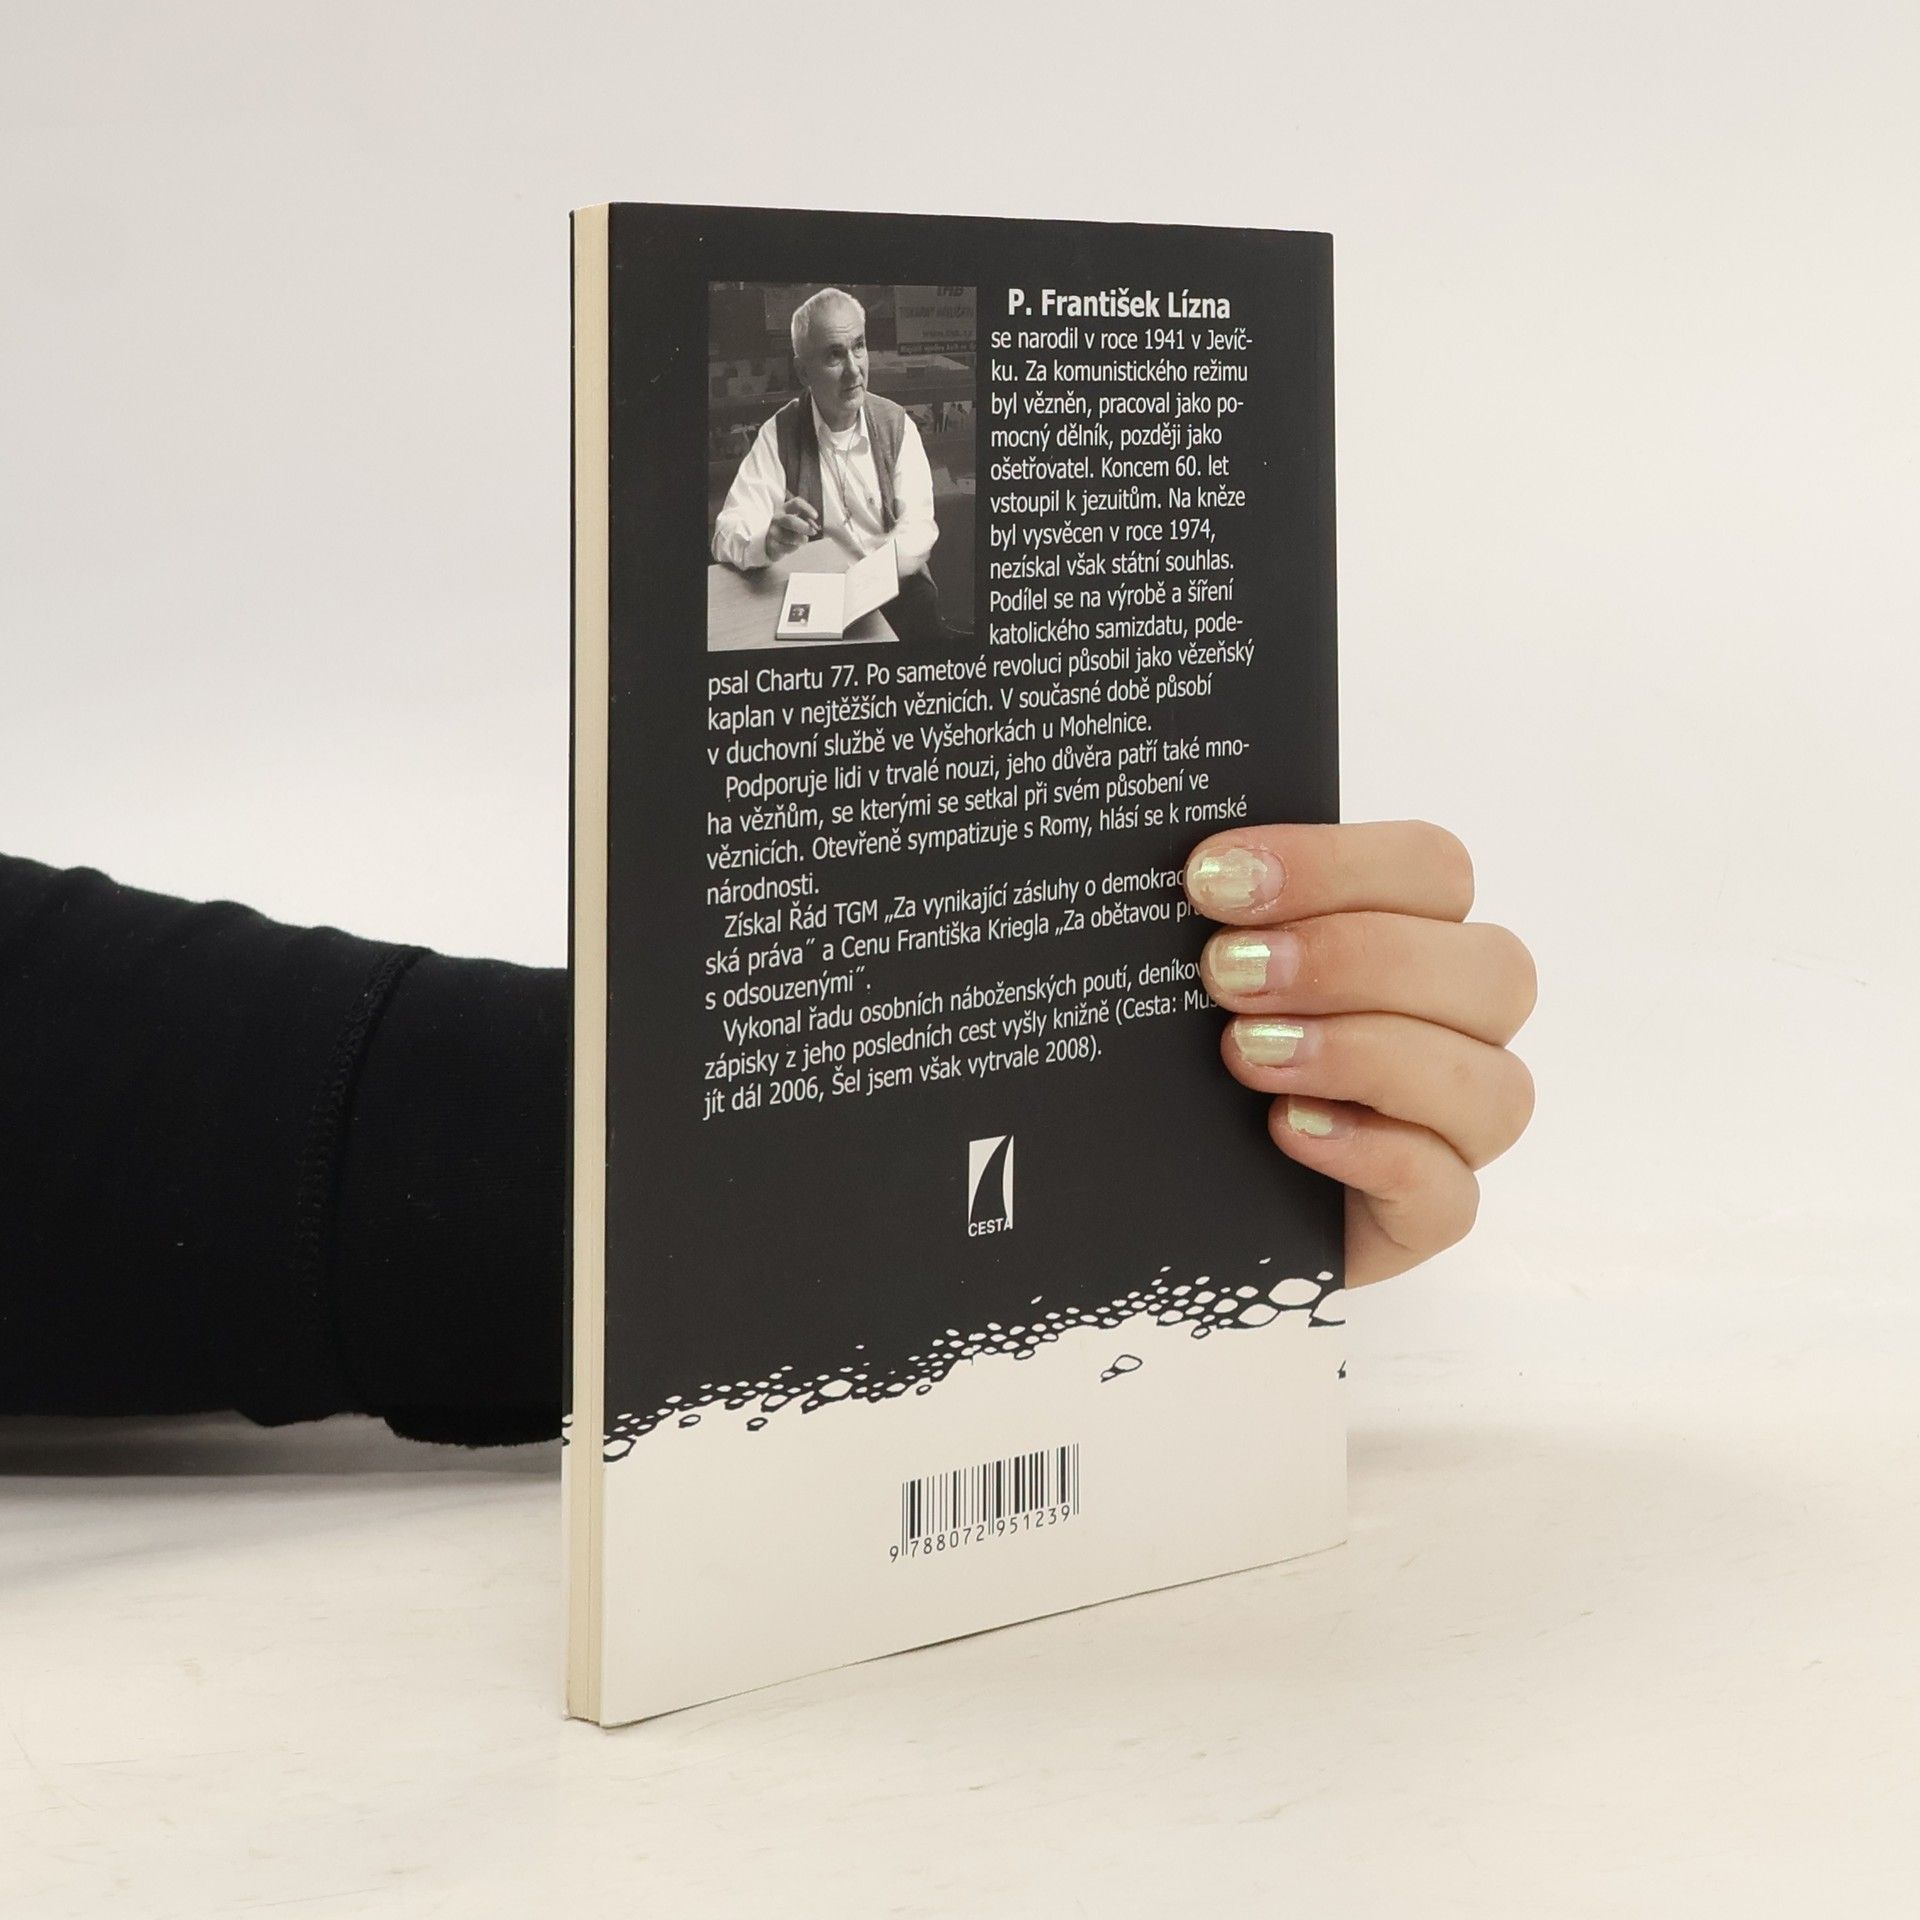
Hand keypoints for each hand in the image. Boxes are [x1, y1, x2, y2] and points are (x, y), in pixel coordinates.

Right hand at [764, 496, 820, 561]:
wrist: (773, 546)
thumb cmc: (789, 532)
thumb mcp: (799, 523)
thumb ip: (809, 522)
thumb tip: (818, 527)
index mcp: (785, 509)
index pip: (796, 503)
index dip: (807, 508)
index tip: (816, 516)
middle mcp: (777, 518)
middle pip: (790, 520)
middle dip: (804, 527)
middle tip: (813, 532)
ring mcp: (772, 531)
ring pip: (790, 537)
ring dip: (801, 539)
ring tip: (803, 540)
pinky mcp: (771, 545)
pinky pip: (787, 548)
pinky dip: (794, 548)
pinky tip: (793, 546)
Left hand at [1182, 821, 1535, 1286]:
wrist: (1158, 1189)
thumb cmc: (1192, 1061)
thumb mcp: (1194, 979)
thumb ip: (1217, 920)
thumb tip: (1187, 868)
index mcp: (1416, 934)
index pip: (1431, 869)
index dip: (1331, 862)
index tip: (1213, 878)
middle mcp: (1457, 1028)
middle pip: (1490, 969)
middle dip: (1351, 958)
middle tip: (1227, 972)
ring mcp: (1453, 1131)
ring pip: (1492, 1084)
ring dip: (1366, 1053)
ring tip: (1249, 1053)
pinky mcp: (1423, 1220)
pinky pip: (1446, 1192)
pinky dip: (1372, 1151)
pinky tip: (1287, 1128)